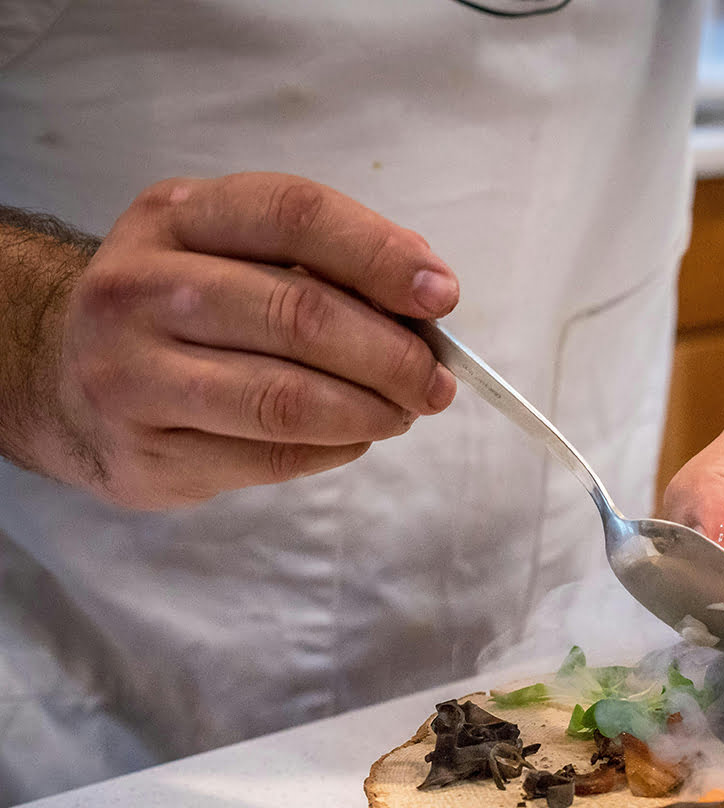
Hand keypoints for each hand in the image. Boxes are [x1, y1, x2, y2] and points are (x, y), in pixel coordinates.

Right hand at [40, 172, 458, 507]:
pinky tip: (354, 437)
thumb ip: (323, 260)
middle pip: (300, 315)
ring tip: (404, 411)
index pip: (294, 215)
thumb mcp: (233, 252)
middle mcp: (140, 287)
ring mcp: (131, 373)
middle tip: (437, 381)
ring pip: (286, 398)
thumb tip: (427, 290)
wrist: (61, 376)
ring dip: (371, 410)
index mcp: (176, 217)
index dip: (380, 255)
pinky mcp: (145, 451)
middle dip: (393, 354)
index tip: (442, 296)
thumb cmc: (182, 309)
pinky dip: (336, 449)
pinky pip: (271, 455)